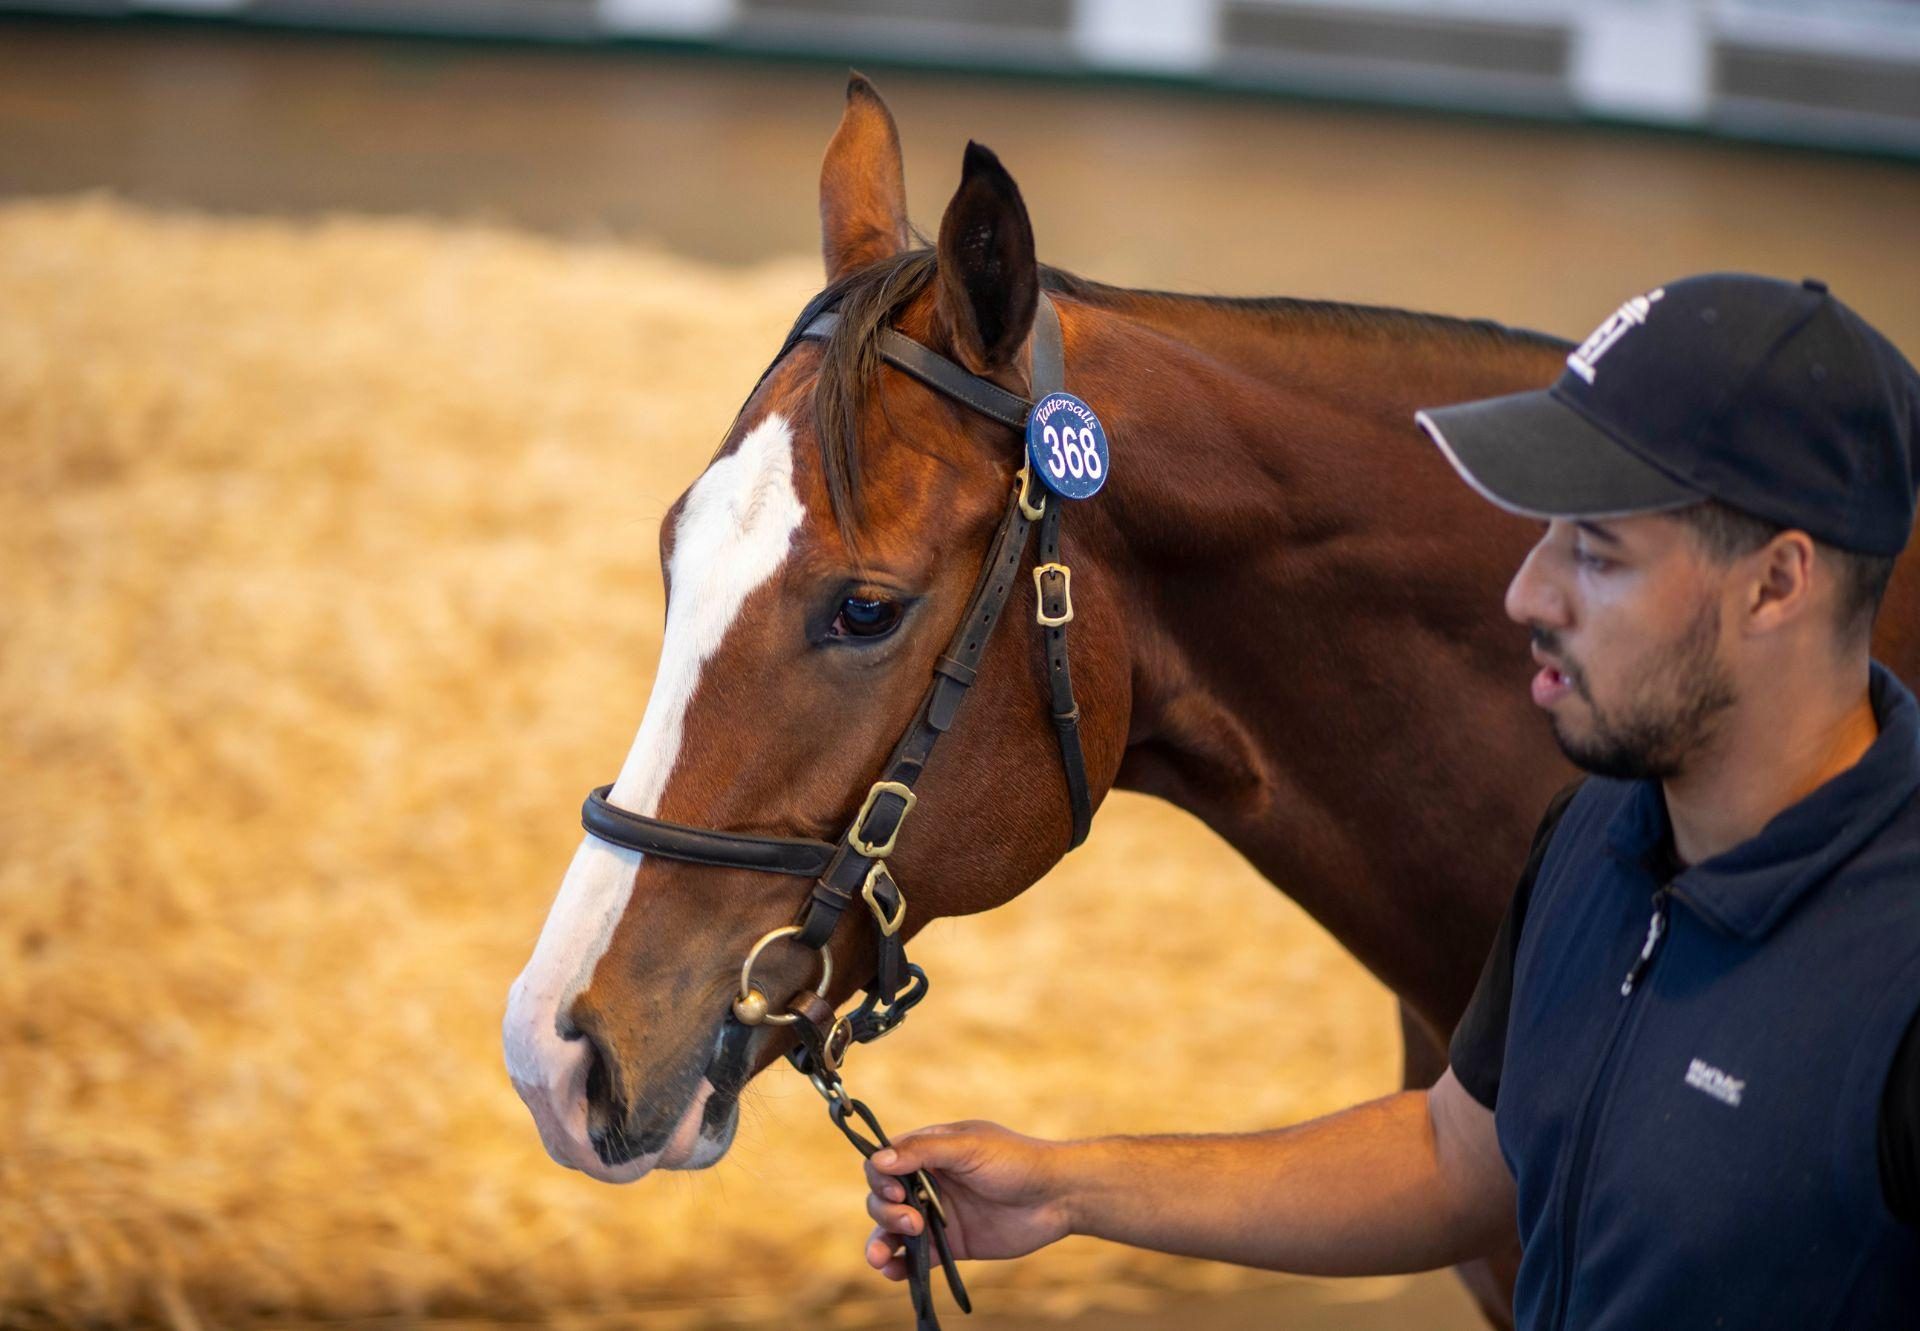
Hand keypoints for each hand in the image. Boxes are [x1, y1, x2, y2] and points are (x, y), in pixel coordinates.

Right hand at [862, 1120, 1072, 1280]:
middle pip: (884, 1198)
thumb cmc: (1016, 1161)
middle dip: (886, 1211)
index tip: (896, 1192)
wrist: (1057, 1197)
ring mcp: (938, 1214)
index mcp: (930, 1151)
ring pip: (893, 1229)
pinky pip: (917, 1257)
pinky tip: (894, 1271)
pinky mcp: (951, 1244)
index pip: (885, 1162)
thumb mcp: (969, 1147)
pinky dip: (900, 1265)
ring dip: (881, 1242)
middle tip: (914, 1221)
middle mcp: (930, 1182)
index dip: (881, 1177)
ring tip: (881, 1258)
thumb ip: (924, 1151)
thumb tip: (879, 1160)